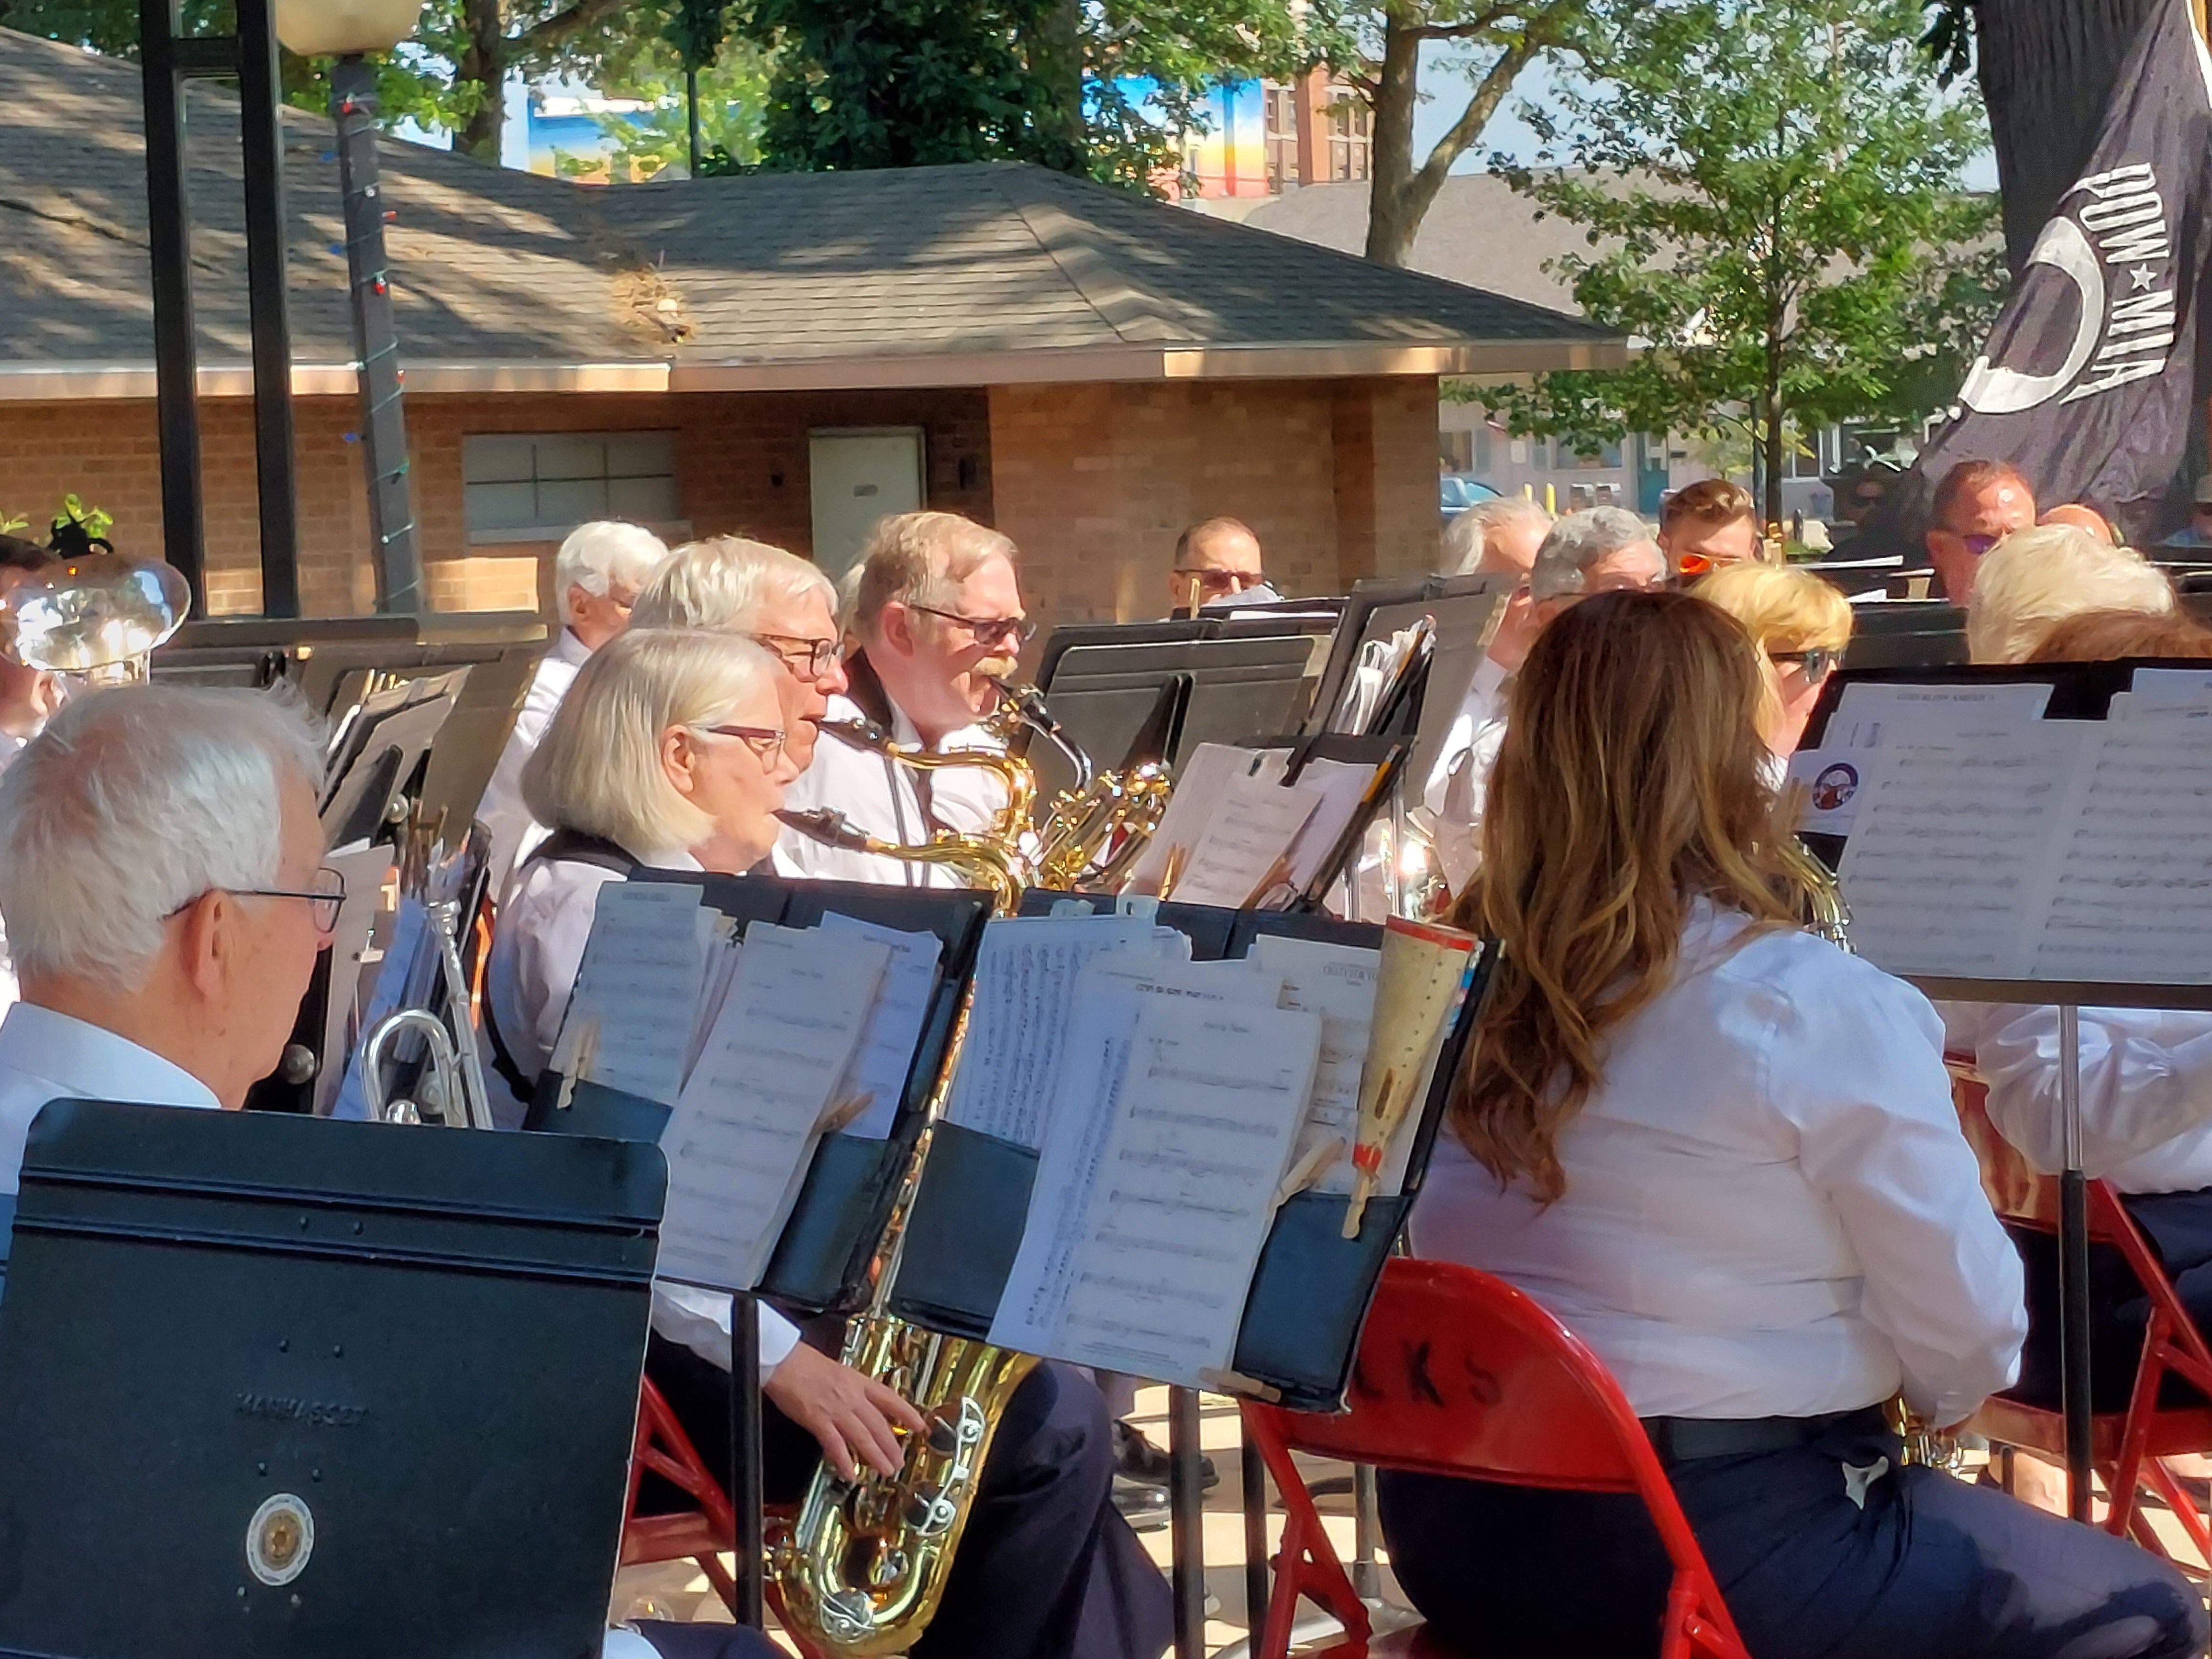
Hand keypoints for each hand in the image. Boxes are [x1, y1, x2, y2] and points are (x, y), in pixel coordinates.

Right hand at [763, 1342, 927, 1481]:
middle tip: (899, 1461)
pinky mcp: (818, 1421)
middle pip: (879, 1424)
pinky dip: (844, 1461)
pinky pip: (835, 1445)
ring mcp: (836, 1410)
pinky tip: (850, 1473)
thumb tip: (860, 1403)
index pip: (890, 1399)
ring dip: (876, 1456)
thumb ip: (851, 1388)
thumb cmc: (805, 1364)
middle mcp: (852, 1397)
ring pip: (863, 1437)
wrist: (785, 1361)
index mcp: (858, 1382)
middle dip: (892, 1445)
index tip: (919, 1425)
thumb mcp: (838, 1371)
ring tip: (885, 1470)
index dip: (907, 1413)